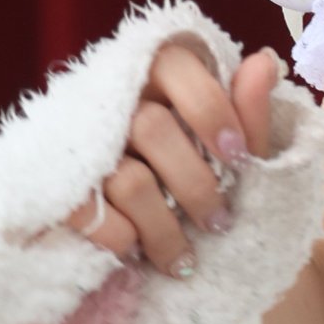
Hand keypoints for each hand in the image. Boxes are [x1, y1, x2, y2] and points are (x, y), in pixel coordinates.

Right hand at [64, 40, 281, 269]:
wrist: (123, 225)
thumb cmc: (194, 178)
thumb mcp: (230, 150)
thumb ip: (248, 111)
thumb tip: (265, 62)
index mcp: (155, 75)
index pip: (175, 67)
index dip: (210, 109)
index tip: (240, 158)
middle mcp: (112, 99)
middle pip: (150, 128)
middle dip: (195, 185)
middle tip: (219, 223)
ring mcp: (80, 141)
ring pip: (129, 180)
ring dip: (165, 230)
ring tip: (184, 261)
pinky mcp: (58, 185)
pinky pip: (94, 213)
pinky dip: (123, 240)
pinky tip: (138, 252)